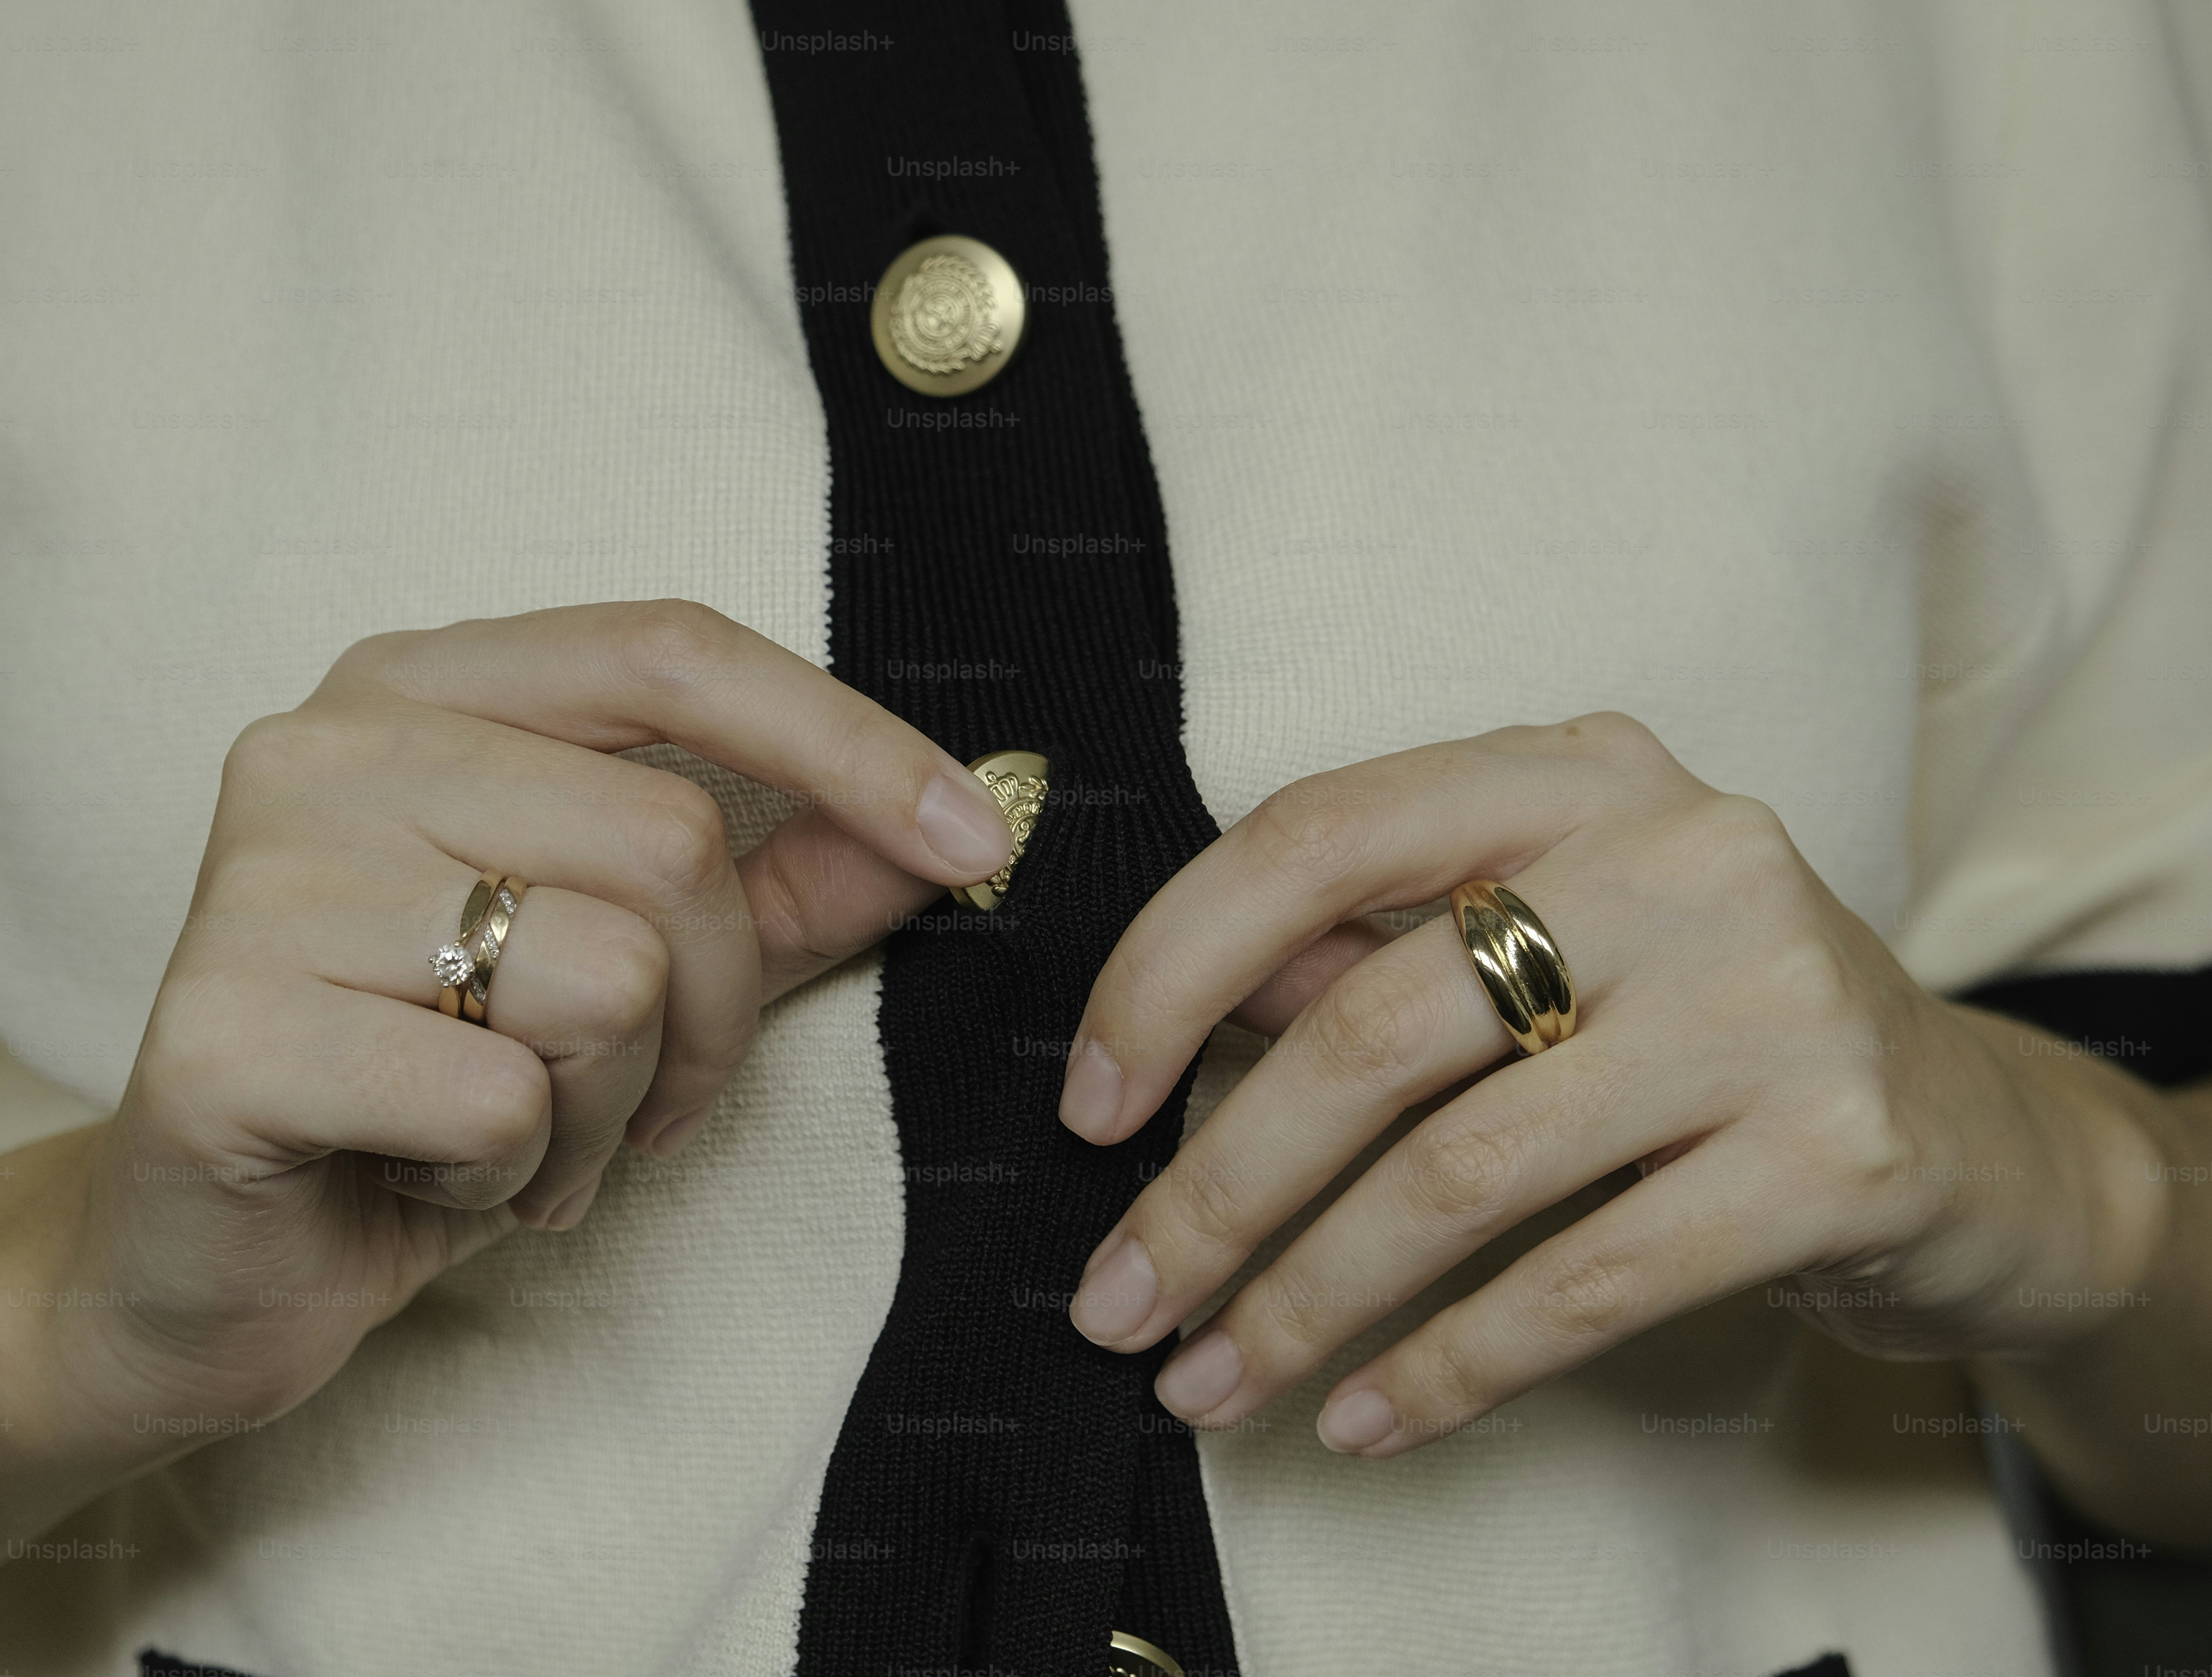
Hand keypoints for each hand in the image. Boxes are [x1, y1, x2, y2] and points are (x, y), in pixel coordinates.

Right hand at [49, 600, 1016, 1429]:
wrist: (200, 1260)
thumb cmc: (424, 1093)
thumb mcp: (626, 972)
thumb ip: (781, 888)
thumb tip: (956, 828)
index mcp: (421, 689)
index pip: (674, 650)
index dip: (850, 742)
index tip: (982, 842)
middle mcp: (327, 746)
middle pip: (669, 838)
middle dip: (716, 1013)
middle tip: (644, 1099)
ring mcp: (260, 878)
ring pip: (601, 975)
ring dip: (606, 1106)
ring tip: (510, 1137)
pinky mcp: (223, 1029)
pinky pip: (498, 1101)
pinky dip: (507, 1176)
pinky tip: (429, 1178)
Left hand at [1057, 712, 2166, 1457]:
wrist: (1972, 1137)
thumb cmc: (1702, 1031)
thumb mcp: (1540, 948)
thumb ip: (1363, 960)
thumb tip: (1165, 1040)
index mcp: (1572, 771)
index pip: (1311, 836)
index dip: (1167, 973)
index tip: (1088, 1108)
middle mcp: (1679, 851)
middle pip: (1367, 1030)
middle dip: (1212, 1190)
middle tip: (1119, 1302)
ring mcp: (1770, 996)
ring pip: (1456, 1174)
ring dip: (1303, 1302)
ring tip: (1213, 1384)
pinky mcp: (1838, 1151)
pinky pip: (1579, 1284)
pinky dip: (1445, 1370)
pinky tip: (1360, 1420)